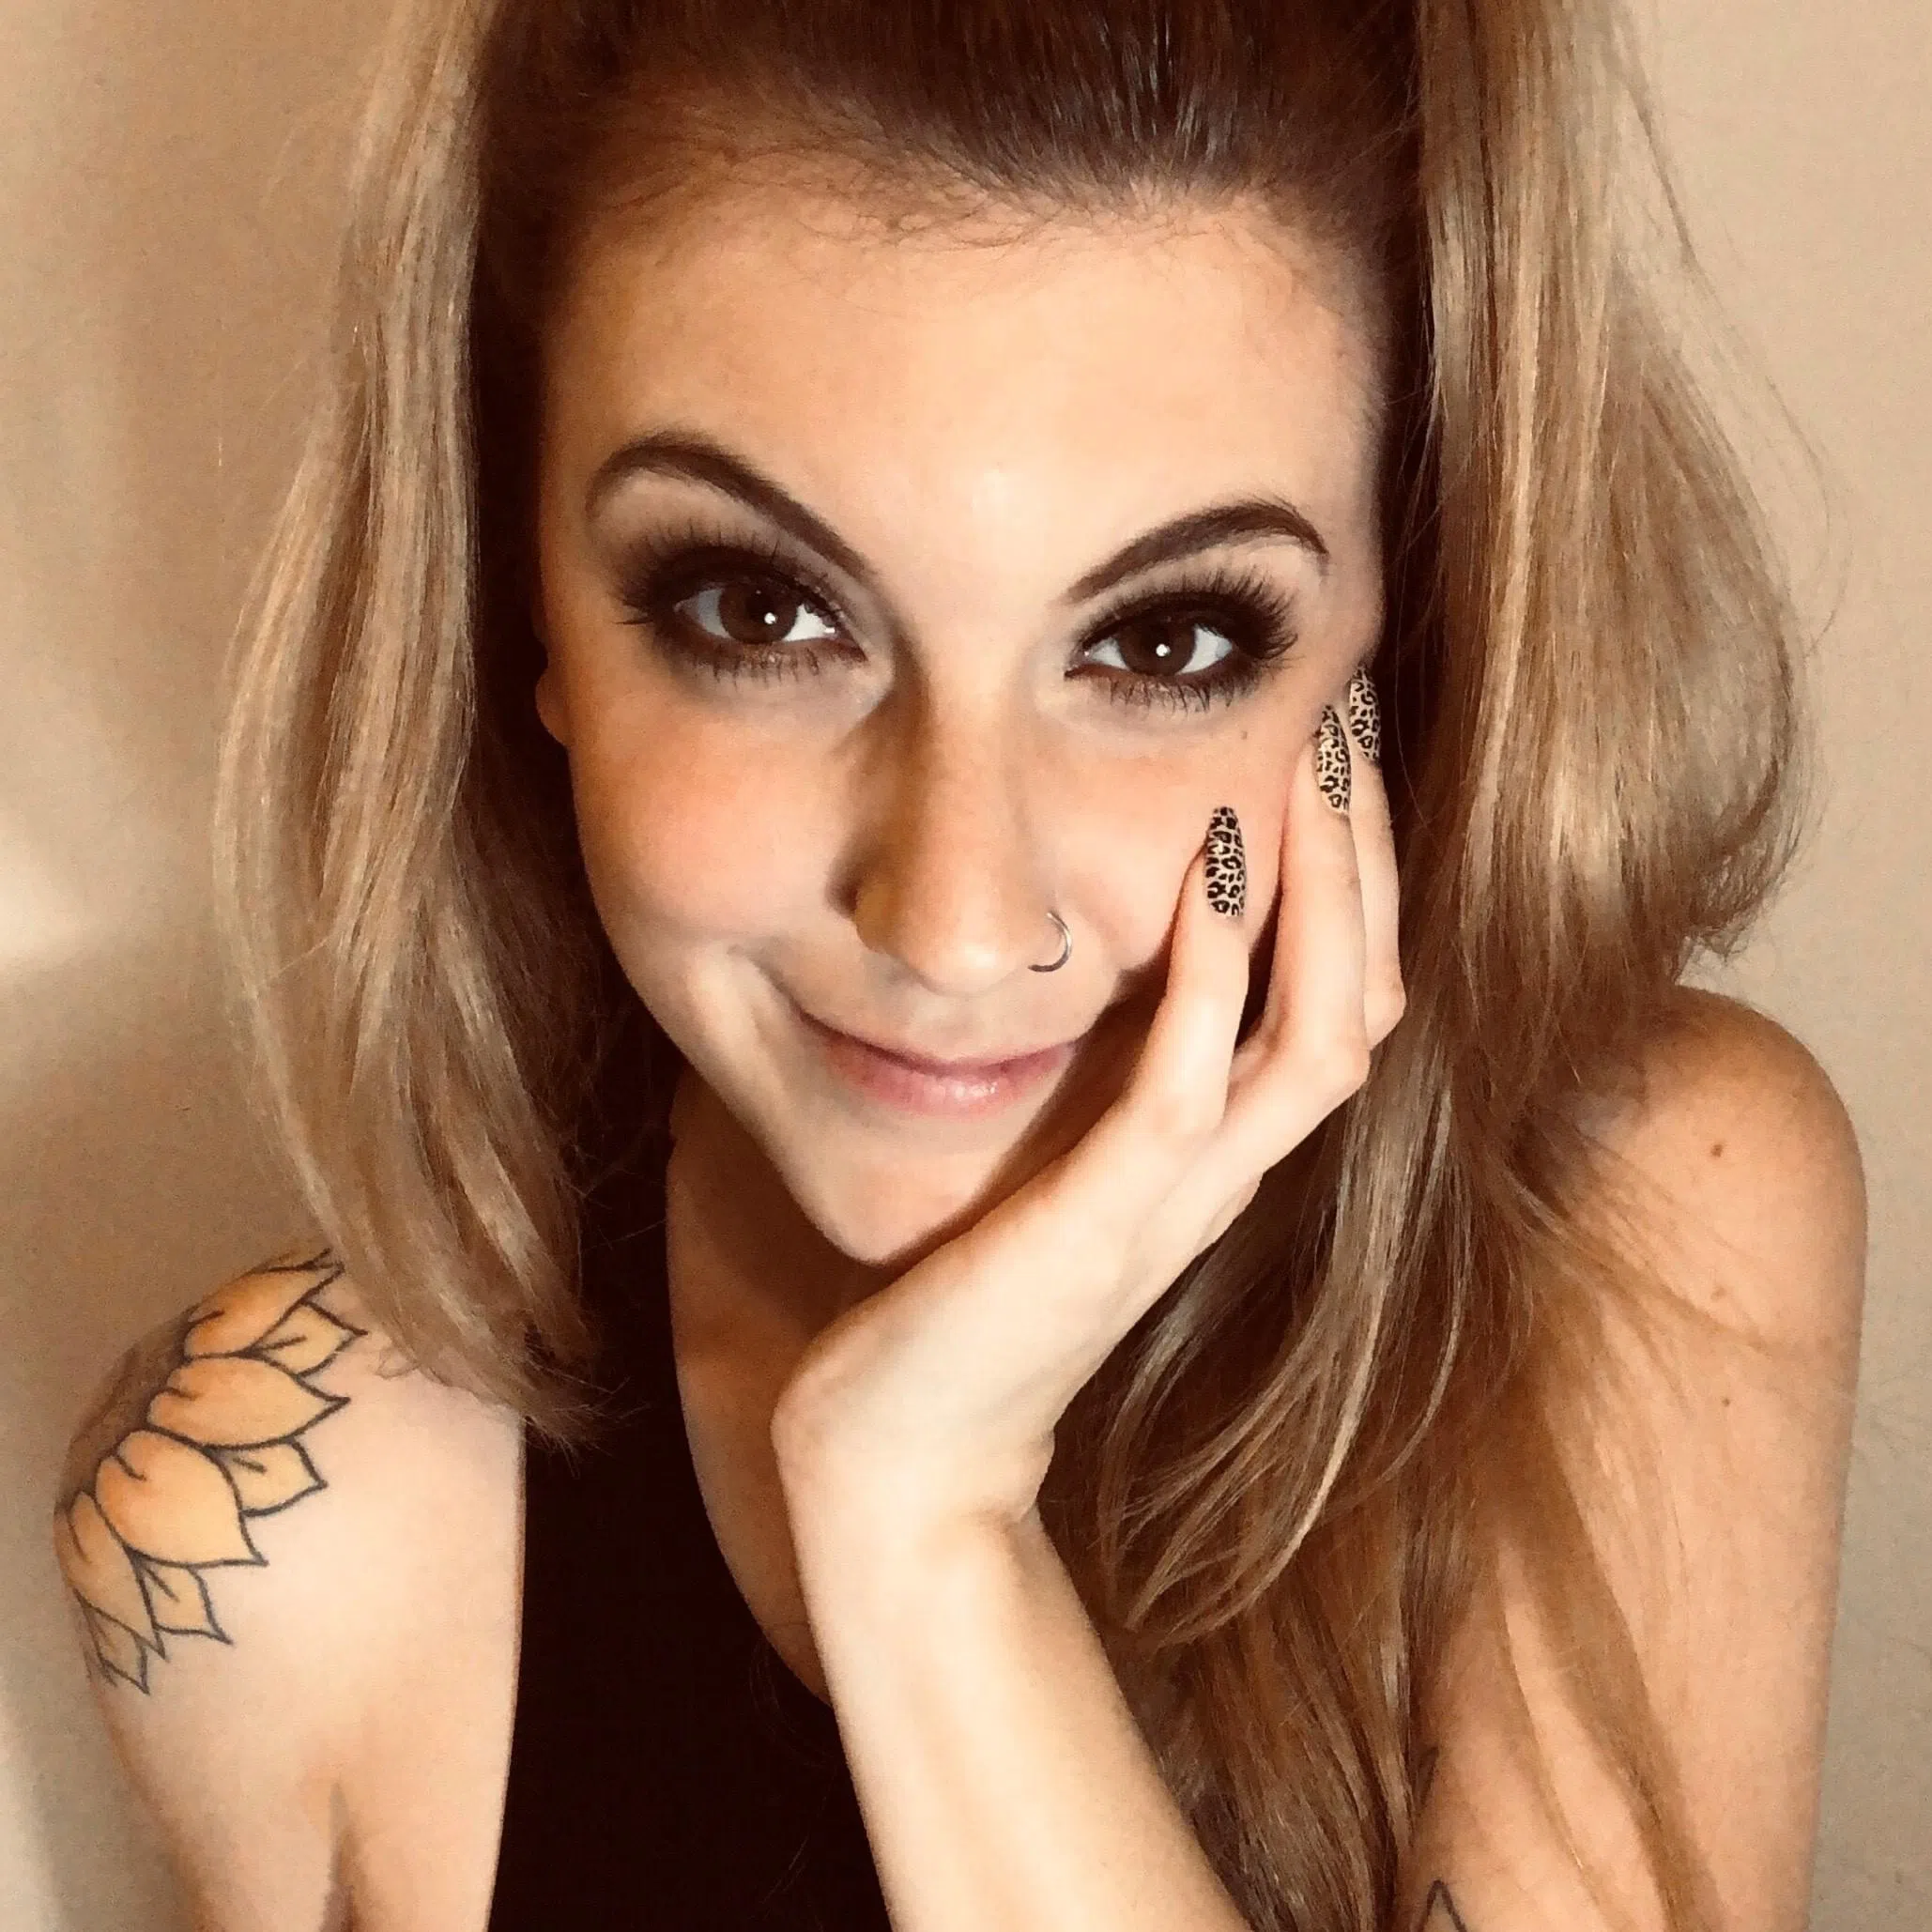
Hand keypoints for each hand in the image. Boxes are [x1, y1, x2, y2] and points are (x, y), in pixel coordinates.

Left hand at [770, 697, 1403, 1539]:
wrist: (906, 1452)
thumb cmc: (965, 1298)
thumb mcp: (1053, 1160)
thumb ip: (1095, 1083)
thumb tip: (1093, 965)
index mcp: (1219, 1148)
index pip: (1345, 999)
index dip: (1361, 880)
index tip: (1336, 755)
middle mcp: (1228, 1169)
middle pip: (1369, 1000)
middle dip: (1371, 858)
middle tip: (1355, 722)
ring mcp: (1180, 1198)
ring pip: (1321, 1033)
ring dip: (1331, 894)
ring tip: (1316, 764)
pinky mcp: (1106, 1218)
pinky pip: (1190, 1078)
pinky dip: (1214, 969)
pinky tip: (1213, 865)